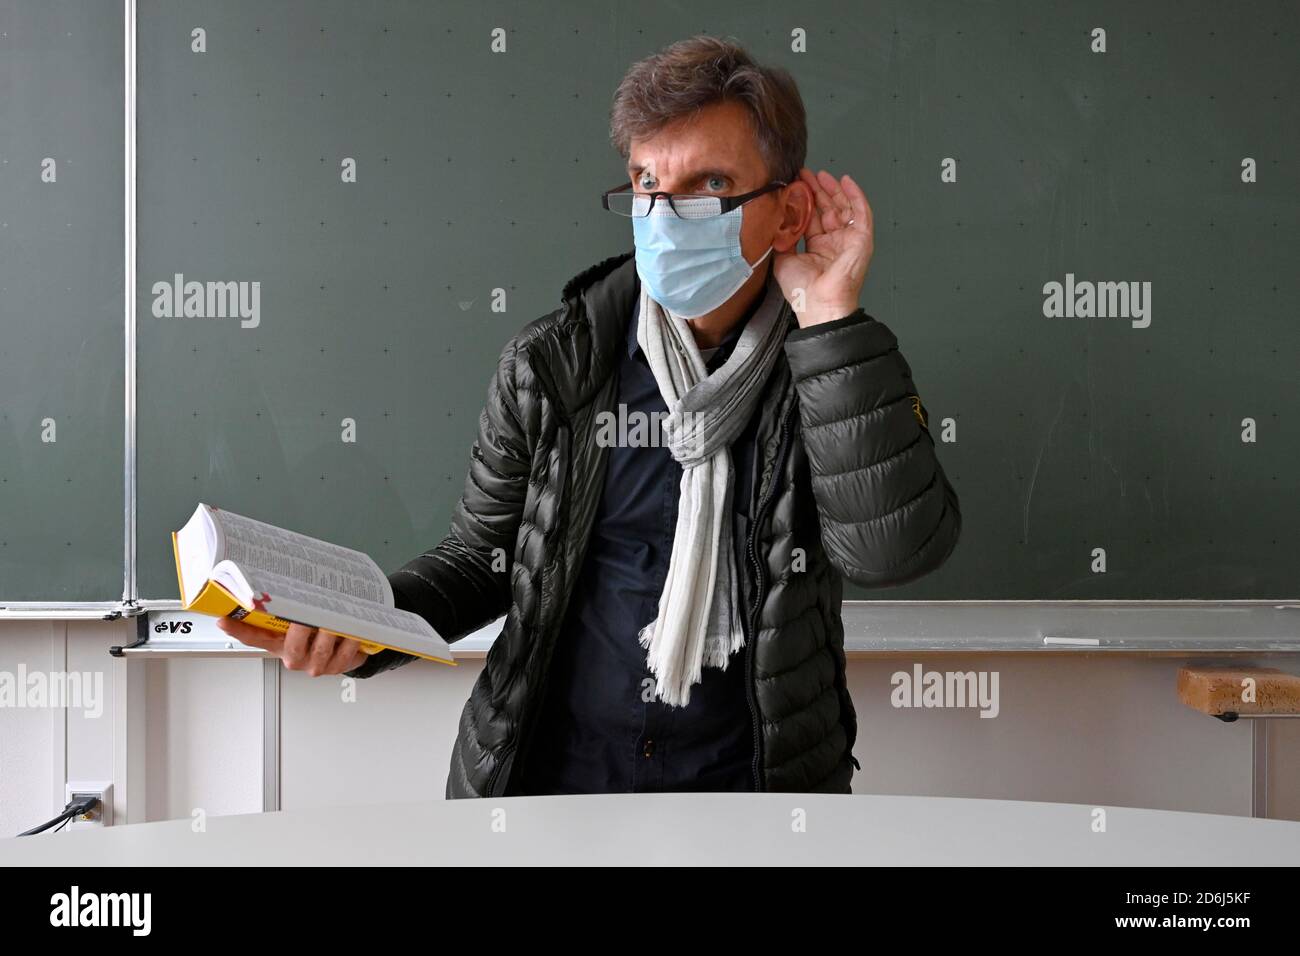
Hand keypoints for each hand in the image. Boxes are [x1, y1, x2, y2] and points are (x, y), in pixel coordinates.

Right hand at [214, 618, 367, 675]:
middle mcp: (295, 656)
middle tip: (306, 616)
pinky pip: (344, 653)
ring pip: (320, 650)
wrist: (349, 649)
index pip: (254, 638)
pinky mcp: (337, 667)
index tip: (224, 620)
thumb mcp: (301, 619)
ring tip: (336, 618)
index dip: (238, 630)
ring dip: (329, 633)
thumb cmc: (321, 631)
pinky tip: (353, 631)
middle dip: (300, 630)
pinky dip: (350, 640)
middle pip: (291, 647)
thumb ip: (291, 605)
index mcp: (279, 643)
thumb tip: (283, 574)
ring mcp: (316, 664)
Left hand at [773, 168, 873, 326]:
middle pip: (827, 208)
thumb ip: (782, 238)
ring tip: (821, 175)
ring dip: (833, 190)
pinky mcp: (861, 239)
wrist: (818, 303)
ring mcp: (848, 240)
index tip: (795, 184)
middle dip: (817, 190)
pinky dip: (855, 196)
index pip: (812, 217)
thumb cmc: (803, 291)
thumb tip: (776, 219)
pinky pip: (861, 213)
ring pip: (843, 207)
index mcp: (817, 247)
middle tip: (805, 174)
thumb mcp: (783, 259)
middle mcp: (834, 242)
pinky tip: (847, 182)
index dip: (805, 200)